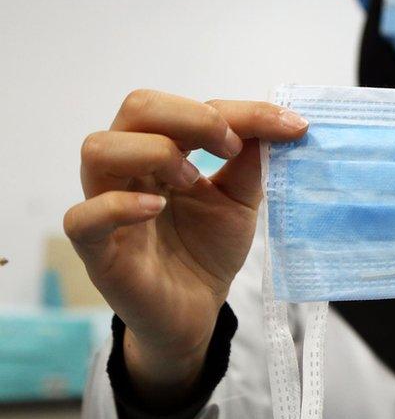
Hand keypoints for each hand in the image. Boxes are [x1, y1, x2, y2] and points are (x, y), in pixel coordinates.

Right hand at [63, 90, 307, 408]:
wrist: (197, 312)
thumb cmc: (209, 250)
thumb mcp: (241, 199)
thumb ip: (254, 160)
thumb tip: (280, 121)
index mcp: (161, 150)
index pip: (186, 106)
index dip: (241, 111)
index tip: (288, 128)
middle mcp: (129, 170)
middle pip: (136, 108)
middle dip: (192, 116)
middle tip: (231, 147)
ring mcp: (107, 207)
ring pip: (99, 149)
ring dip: (156, 151)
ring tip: (191, 179)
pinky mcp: (98, 252)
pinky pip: (83, 217)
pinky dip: (119, 205)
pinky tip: (156, 208)